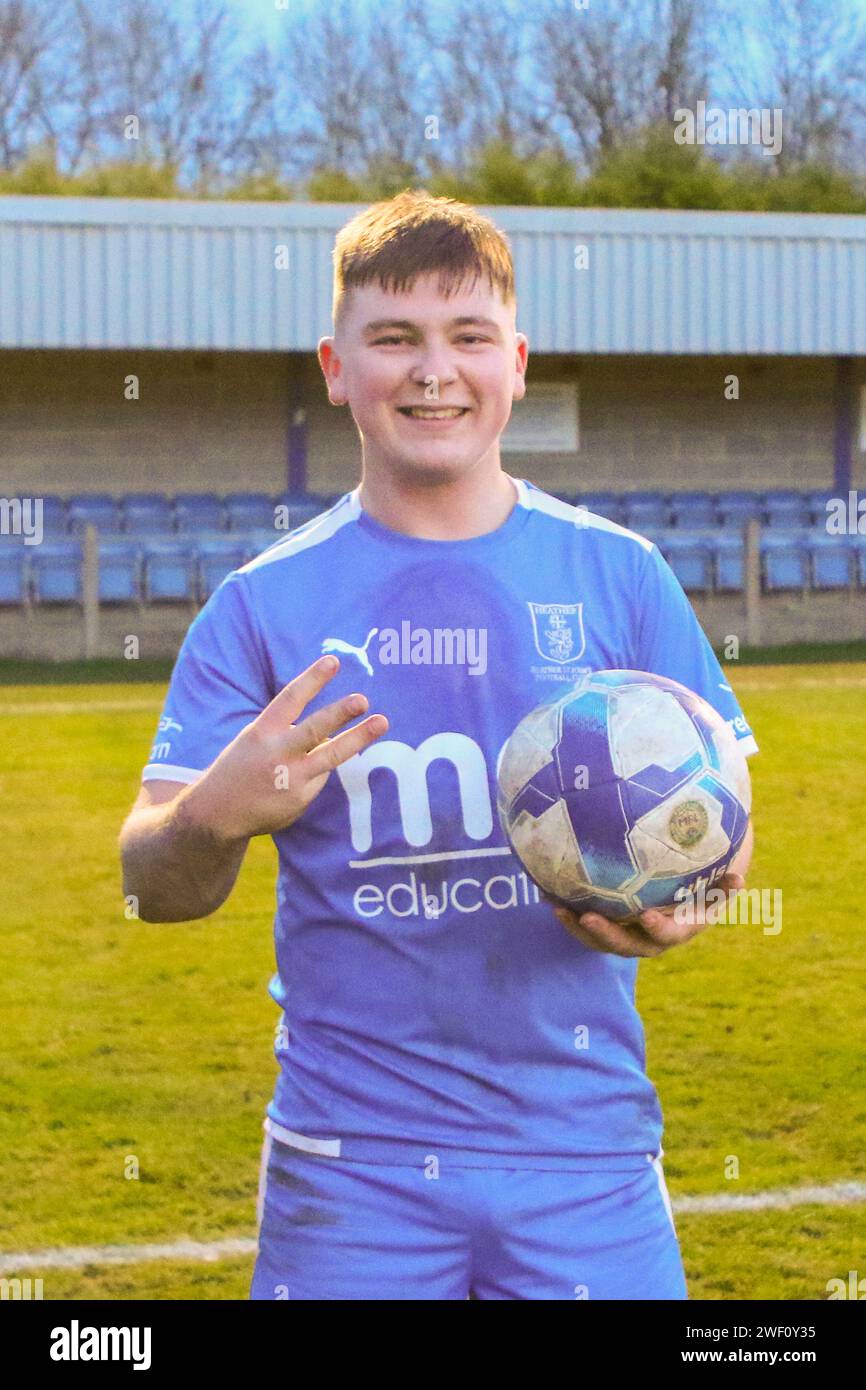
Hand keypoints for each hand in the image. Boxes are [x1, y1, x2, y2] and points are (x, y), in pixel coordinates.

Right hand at [181, 655, 387, 841]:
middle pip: (314, 728)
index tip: (333, 661)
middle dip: (340, 712)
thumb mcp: (255, 739)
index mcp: (262, 731)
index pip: (290, 698)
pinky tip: (294, 780)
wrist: (216, 813)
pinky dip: (314, 774)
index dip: (313, 679)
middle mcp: (277, 752)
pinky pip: (318, 778)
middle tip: (363, 699)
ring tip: (382, 721)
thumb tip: (330, 731)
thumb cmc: (242, 766)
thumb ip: (287, 731)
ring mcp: (291, 777)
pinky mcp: (300, 799)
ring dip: (358, 738)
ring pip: (331, 756)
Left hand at [544, 872, 745, 957]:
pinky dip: (567, 914)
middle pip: (625, 945)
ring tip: (559, 908)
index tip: (646, 915)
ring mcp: (625, 935)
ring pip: (600, 940)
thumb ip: (725, 885)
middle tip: (588, 917)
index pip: (667, 936)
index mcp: (676, 931)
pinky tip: (548, 895)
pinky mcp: (607, 928)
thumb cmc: (701, 886)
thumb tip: (739, 879)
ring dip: (578, 927)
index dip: (657, 929)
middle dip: (606, 934)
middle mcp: (648, 939)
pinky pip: (585, 926)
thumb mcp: (715, 886)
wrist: (678, 895)